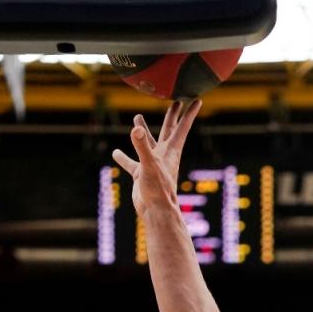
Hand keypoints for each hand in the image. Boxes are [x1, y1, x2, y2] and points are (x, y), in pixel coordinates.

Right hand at [112, 99, 201, 216]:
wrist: (155, 212)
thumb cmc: (158, 191)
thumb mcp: (149, 165)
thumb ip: (142, 147)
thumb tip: (136, 129)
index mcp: (170, 151)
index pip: (181, 128)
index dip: (189, 113)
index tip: (197, 99)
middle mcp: (163, 156)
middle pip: (169, 131)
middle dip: (172, 116)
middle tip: (176, 101)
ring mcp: (152, 165)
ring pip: (148, 143)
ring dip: (143, 132)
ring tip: (137, 116)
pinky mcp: (142, 175)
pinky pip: (131, 163)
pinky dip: (124, 157)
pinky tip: (116, 153)